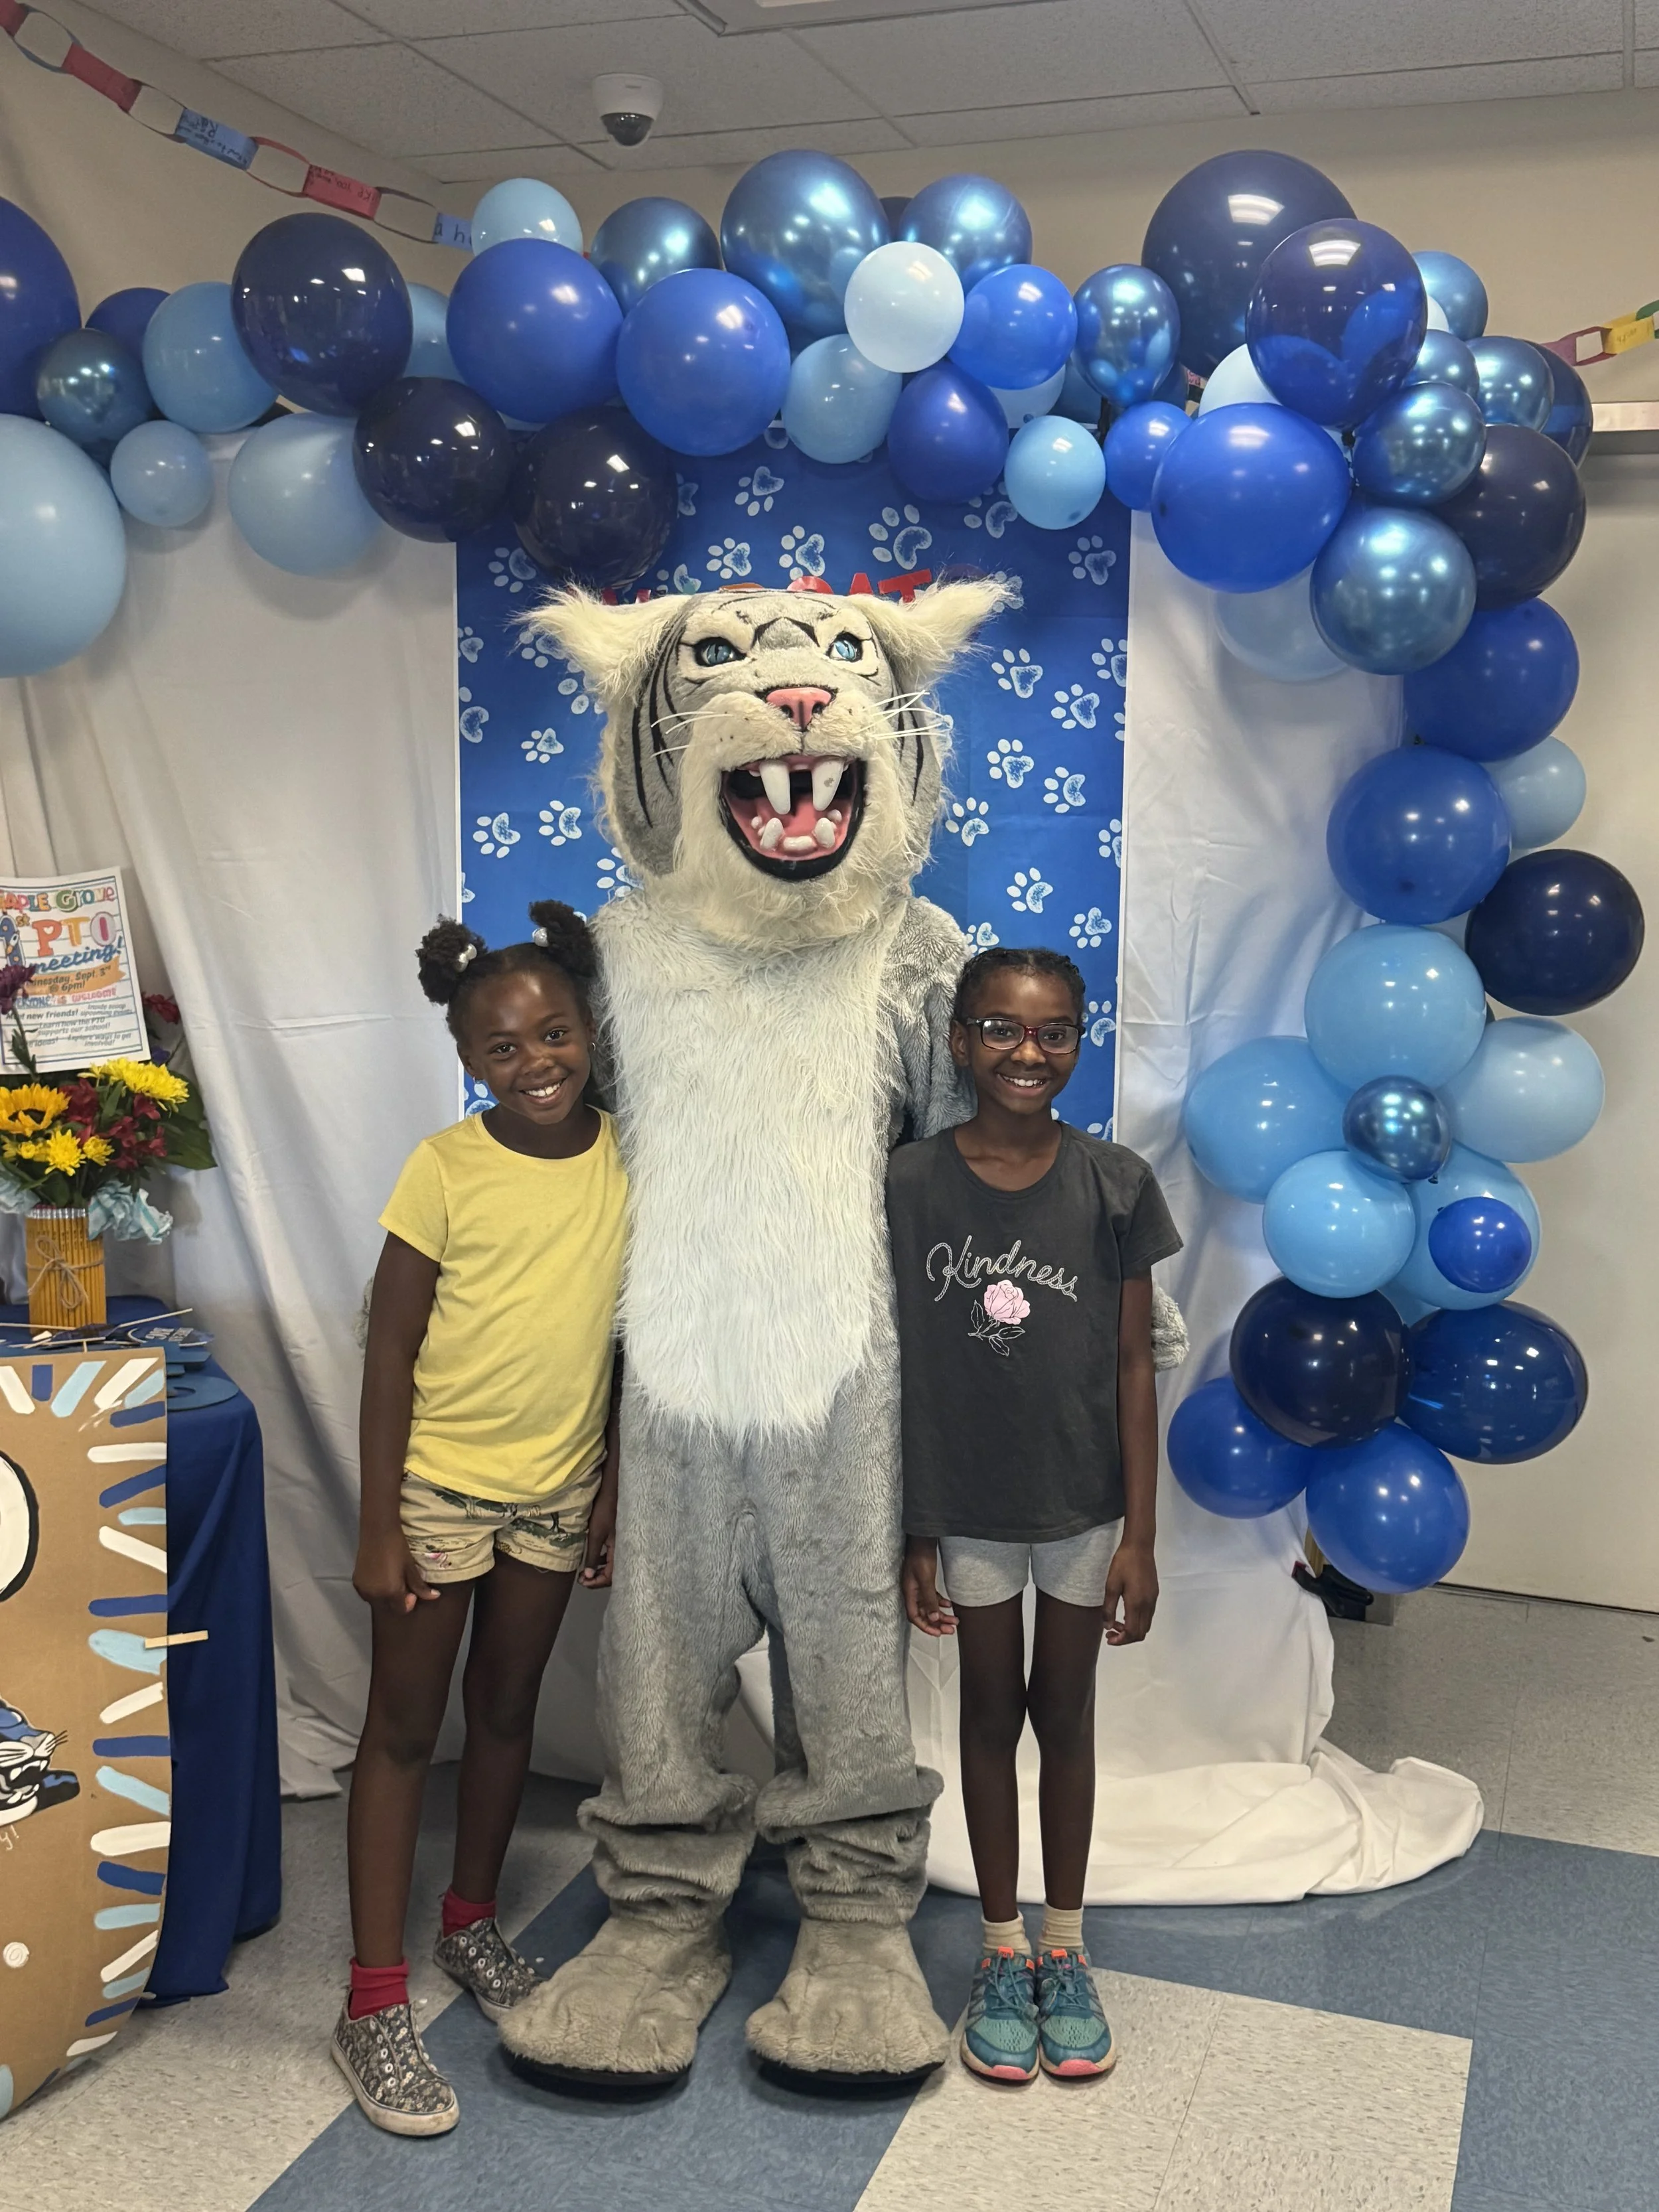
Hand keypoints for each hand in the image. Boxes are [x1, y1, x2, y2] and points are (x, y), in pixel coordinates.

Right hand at [353, 1527, 437, 1613]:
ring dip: (385, 1596)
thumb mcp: (410, 1567)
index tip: (411, 1590)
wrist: (377, 1531)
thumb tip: (435, 1597)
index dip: (409, 1602)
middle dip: (397, 1600)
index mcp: (390, 1592)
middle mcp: (374, 1595)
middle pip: (389, 1607)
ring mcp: (363, 1589)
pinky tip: (379, 1576)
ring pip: (377, 1601)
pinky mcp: (356, 1582)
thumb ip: (420, 1586)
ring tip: (390, 1578)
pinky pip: (367, 1594)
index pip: (401, 1610)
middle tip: (402, 1582)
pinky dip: (375, 1590)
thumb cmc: (397, 1547)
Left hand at [581, 1472, 616, 1588]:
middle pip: (614, 1573)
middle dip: (597, 1578)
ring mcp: (624, 1543)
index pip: (610, 1577)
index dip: (596, 1583)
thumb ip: (592, 1556)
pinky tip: (595, 1556)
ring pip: (613, 1564)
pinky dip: (603, 1559)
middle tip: (582, 1579)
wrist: (615, 1490)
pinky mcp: (620, 1537)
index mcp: (620, 1551)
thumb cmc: (605, 1511)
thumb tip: (588, 1577)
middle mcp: (625, 1550)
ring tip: (586, 1570)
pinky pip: (613, 1554)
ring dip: (599, 1569)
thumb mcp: (595, 1534)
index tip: (582, 1582)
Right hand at [902, 1538, 955, 1636]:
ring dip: (941, 1614)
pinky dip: (940, 1602)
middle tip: (951, 1630)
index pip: (914, 1617)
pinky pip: (932, 1597)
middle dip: (937, 1623)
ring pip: (930, 1606)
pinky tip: (949, 1604)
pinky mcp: (924, 1581)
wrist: (923, 1539)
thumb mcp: (925, 1579)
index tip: (939, 1634)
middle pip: (923, 1614)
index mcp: (909, 1593)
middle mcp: (912, 1592)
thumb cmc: (921, 1556)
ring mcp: (918, 1586)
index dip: (926, 1627)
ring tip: (955, 1620)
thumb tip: (933, 1619)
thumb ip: (929, 1599)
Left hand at [1104, 1536, 1156, 1645]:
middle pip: (1141, 1633)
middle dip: (1126, 1637)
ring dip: (1132, 1629)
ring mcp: (1153, 1599)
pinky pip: (1148, 1615)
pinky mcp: (1154, 1593)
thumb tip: (1107, 1626)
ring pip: (1146, 1625)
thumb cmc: (1123, 1563)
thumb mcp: (1111, 1585)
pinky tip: (1126, 1612)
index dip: (1120, 1640)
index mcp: (1136, 1604)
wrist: (1139, 1546)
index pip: (1132, 1633)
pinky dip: (1138, 1621)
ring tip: (1117, 1622)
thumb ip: (1109, 1608)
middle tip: (1111, 1631)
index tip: (1109, 1638)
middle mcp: (1148, 1605)